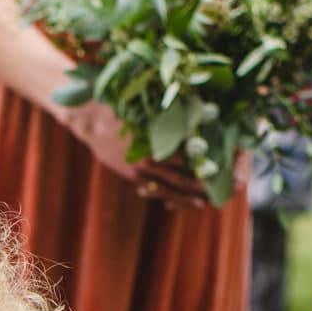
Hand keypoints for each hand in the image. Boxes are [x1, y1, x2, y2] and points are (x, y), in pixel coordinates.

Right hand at [56, 102, 210, 208]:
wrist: (91, 120)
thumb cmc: (123, 108)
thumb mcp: (149, 112)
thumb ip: (171, 123)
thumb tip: (197, 129)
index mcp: (156, 145)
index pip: (188, 162)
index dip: (205, 169)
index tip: (220, 172)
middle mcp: (148, 162)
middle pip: (181, 181)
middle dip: (200, 189)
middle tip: (216, 194)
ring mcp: (138, 173)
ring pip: (168, 191)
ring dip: (186, 199)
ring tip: (203, 203)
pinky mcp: (131, 176)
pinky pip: (153, 192)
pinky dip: (167, 197)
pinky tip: (178, 202)